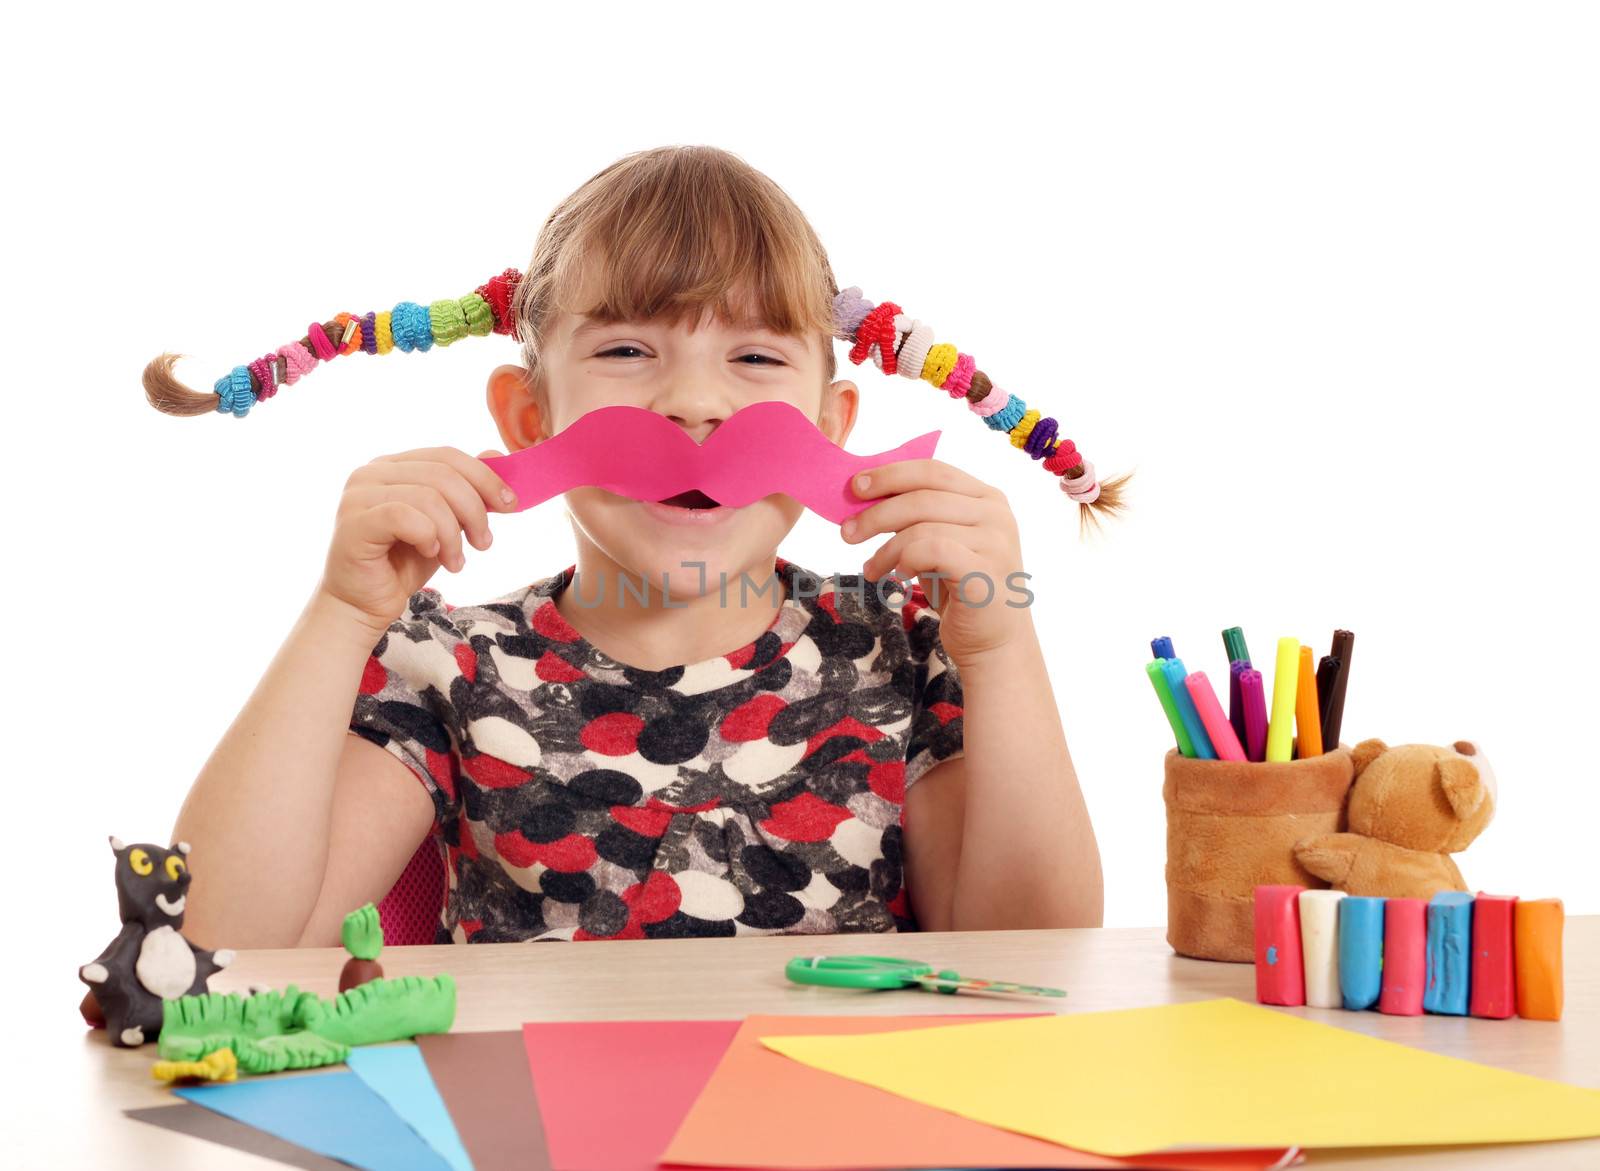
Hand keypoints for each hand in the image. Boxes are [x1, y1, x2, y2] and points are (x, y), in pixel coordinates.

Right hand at [317, 446, 517, 635]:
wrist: (365, 604)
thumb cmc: (403, 563)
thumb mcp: (446, 524)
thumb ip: (466, 490)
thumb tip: (495, 455)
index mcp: (394, 466)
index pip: (447, 456)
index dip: (485, 477)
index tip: (511, 504)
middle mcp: (372, 473)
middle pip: (442, 474)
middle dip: (475, 510)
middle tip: (484, 543)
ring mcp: (358, 495)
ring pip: (429, 497)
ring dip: (453, 534)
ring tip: (455, 562)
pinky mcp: (354, 522)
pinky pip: (405, 517)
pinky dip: (428, 536)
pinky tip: (430, 553)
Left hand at [840, 459, 1031, 665]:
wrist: (993, 641)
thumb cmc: (960, 589)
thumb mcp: (938, 543)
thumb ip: (916, 517)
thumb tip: (865, 494)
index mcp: (987, 498)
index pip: (933, 471)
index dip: (890, 474)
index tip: (855, 486)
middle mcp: (996, 515)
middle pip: (922, 496)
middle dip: (876, 513)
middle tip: (847, 532)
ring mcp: (995, 543)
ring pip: (922, 526)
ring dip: (886, 548)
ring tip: (871, 569)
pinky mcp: (985, 573)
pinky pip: (932, 551)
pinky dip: (906, 560)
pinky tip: (898, 577)